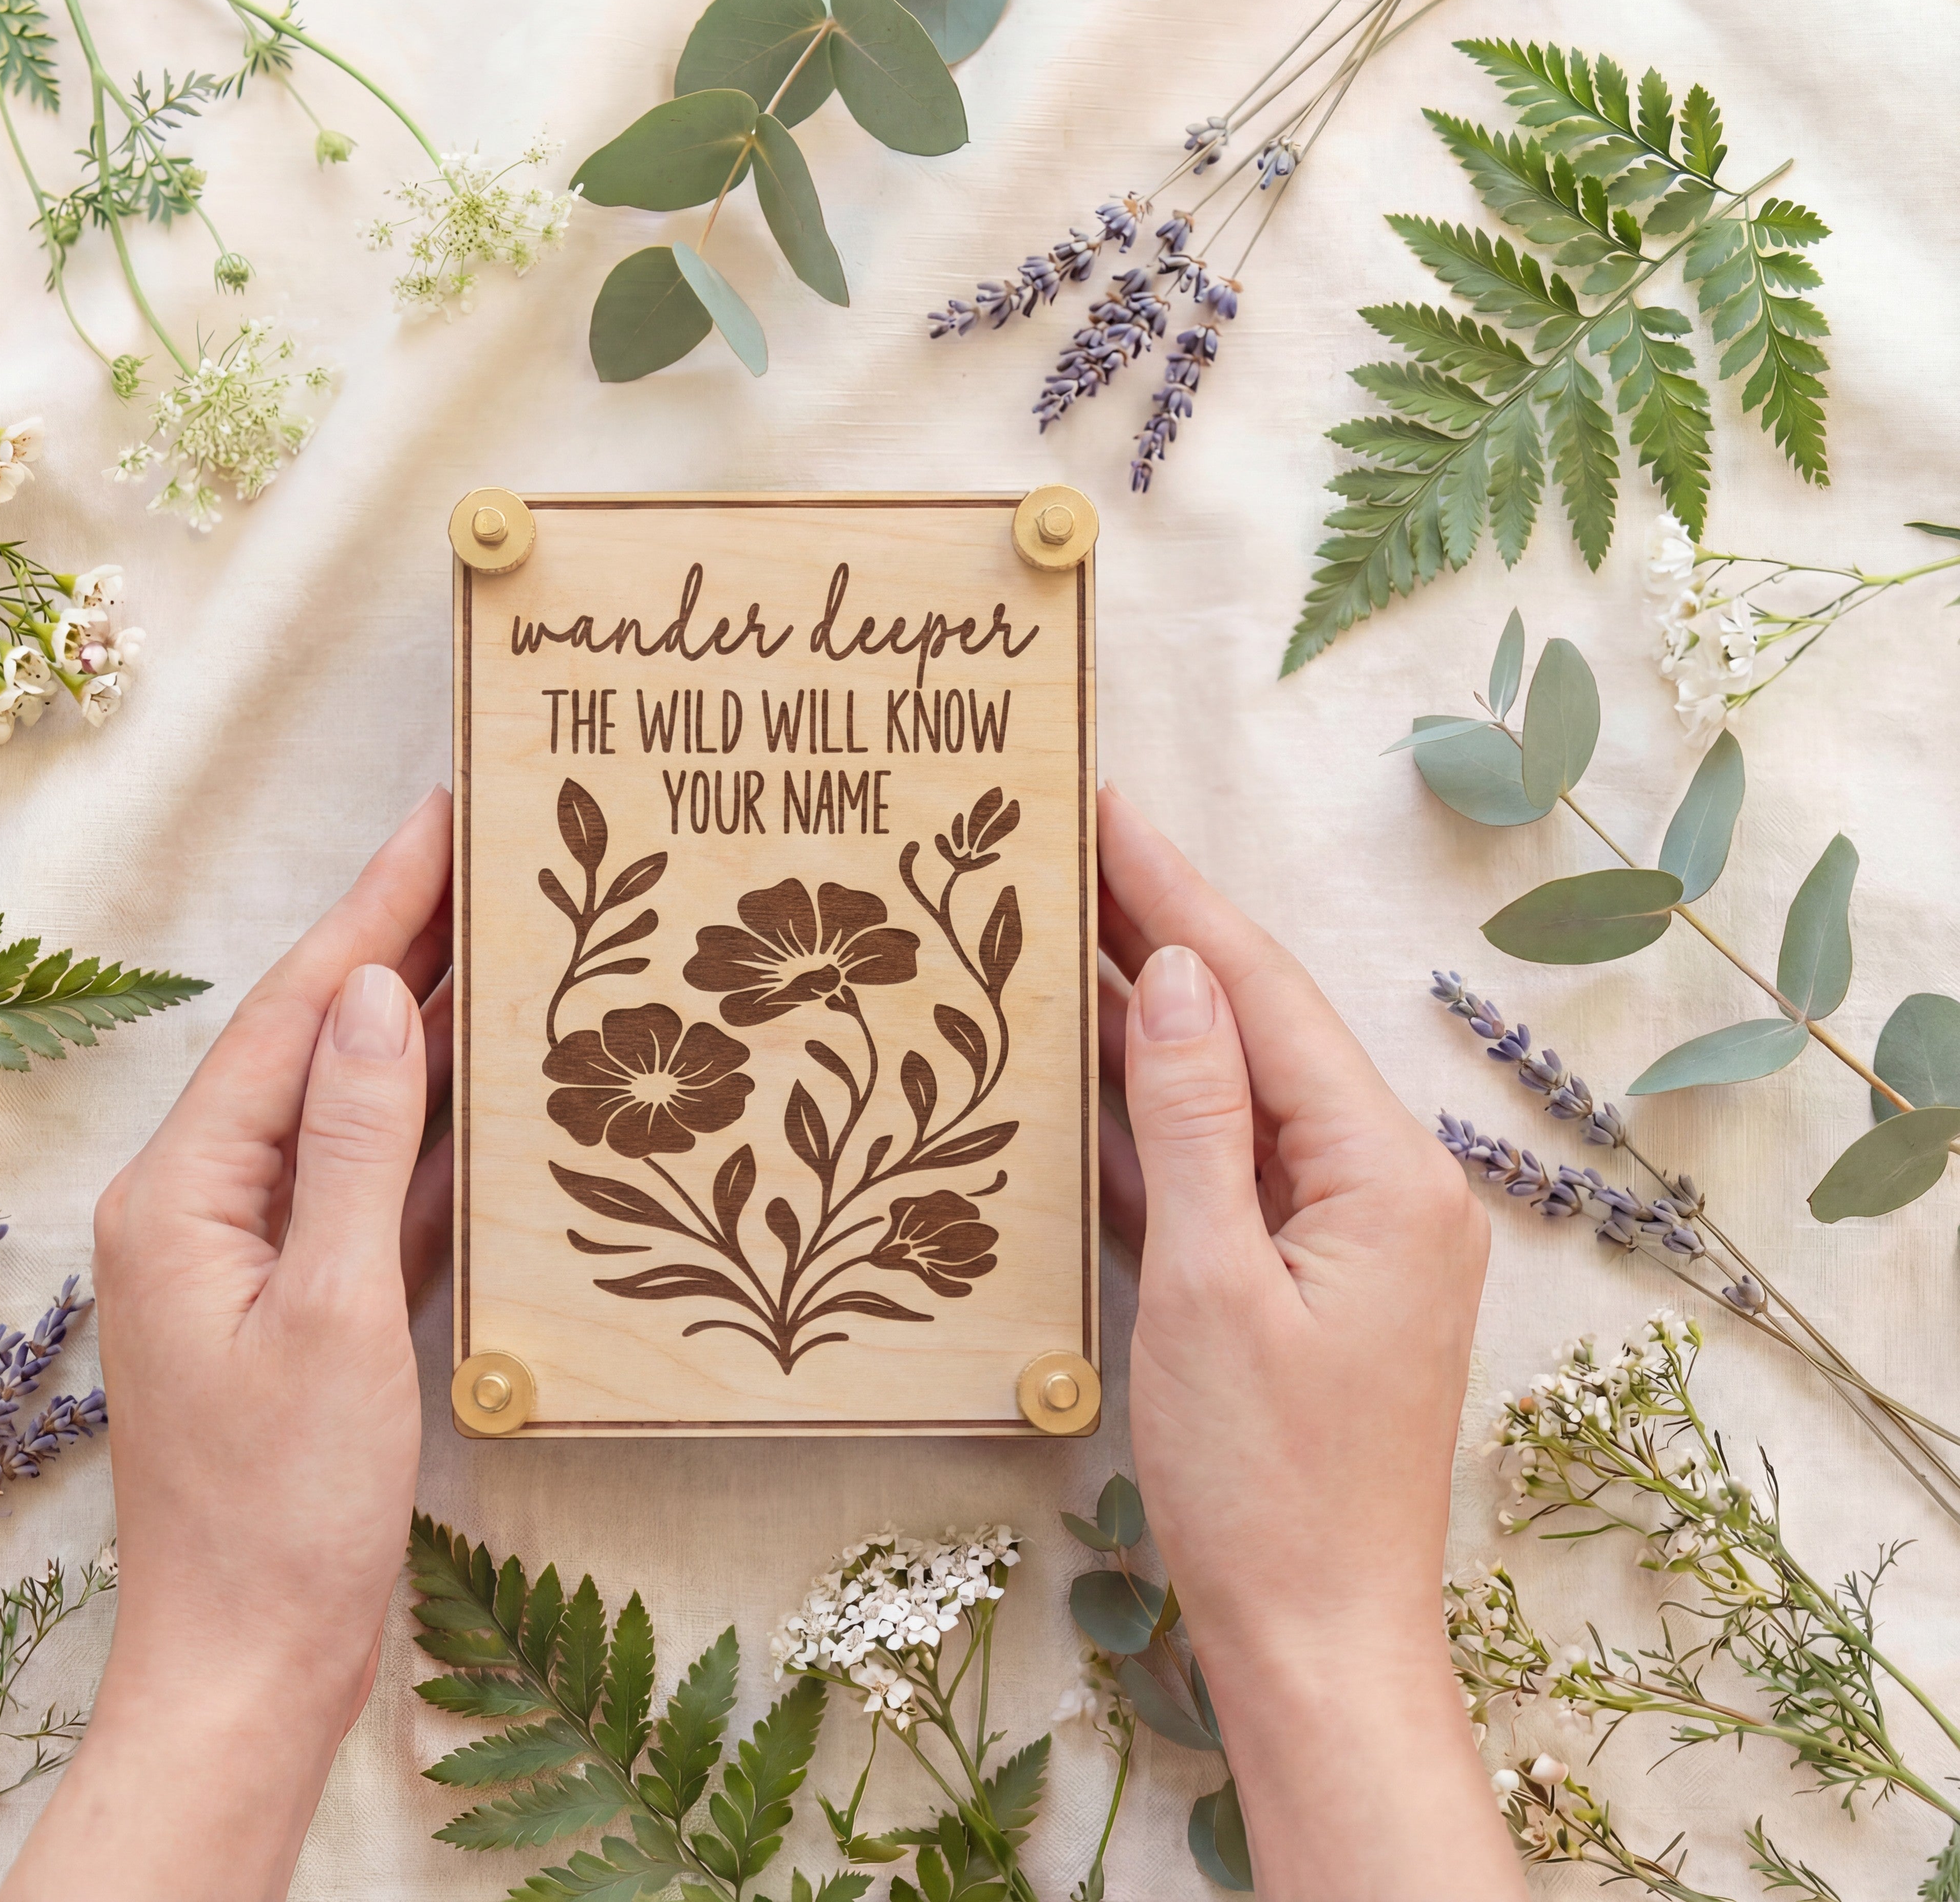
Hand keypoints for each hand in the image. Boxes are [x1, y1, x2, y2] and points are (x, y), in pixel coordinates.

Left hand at [1, 790, 453, 1901]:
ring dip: (428, 1034)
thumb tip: (382, 1001)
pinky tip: (496, 1096)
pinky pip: (373, 1191)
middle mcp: (205, 1206)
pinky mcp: (302, 1307)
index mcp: (184, 1192)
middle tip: (491, 849)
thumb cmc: (279, 1509)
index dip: (374, 908)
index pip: (296, 1014)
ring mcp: (253, 1256)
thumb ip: (357, 1149)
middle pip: (320, 1046)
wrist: (250, 1665)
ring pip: (354, 1113)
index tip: (439, 815)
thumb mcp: (330, 1313)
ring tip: (510, 943)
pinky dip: (434, 1139)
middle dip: (403, 944)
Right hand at [1097, 787, 1522, 1899]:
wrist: (1315, 1638)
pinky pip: (1219, 1168)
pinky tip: (1085, 1064)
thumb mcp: (1214, 1288)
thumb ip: (1198, 1121)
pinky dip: (1152, 1115)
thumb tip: (1181, 976)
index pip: (1263, 993)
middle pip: (1252, 1024)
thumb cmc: (1267, 1482)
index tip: (1108, 802)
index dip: (1178, 892)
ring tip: (1057, 923)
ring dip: (1147, 1013)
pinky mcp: (1295, 1279)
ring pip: (1229, 1091)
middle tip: (1067, 836)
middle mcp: (1378, 1184)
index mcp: (1382, 1173)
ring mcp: (1338, 1232)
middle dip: (1159, 929)